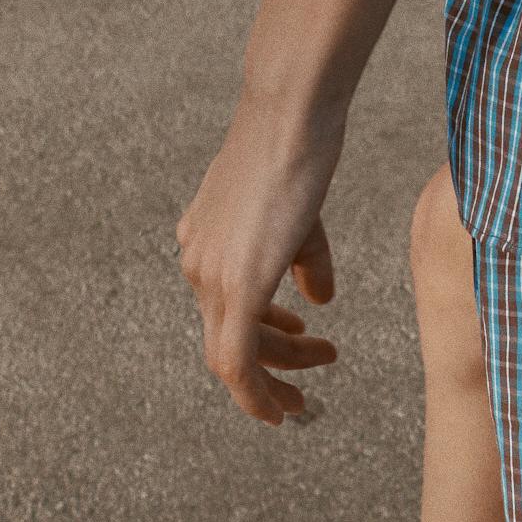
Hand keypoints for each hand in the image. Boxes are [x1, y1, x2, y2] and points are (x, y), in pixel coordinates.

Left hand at [177, 97, 343, 425]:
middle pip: (228, 336)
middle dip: (277, 360)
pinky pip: (237, 362)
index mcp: (202, 242)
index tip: (299, 341)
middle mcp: (197, 262)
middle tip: (320, 364)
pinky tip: (284, 408)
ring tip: (324, 363)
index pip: (224, 307)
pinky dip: (257, 394)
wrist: (290, 112)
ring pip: (234, 356)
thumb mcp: (299, 210)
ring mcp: (211, 276)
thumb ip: (301, 256)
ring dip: (279, 374)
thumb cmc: (298, 143)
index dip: (262, 335)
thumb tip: (317, 302)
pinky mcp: (237, 286)